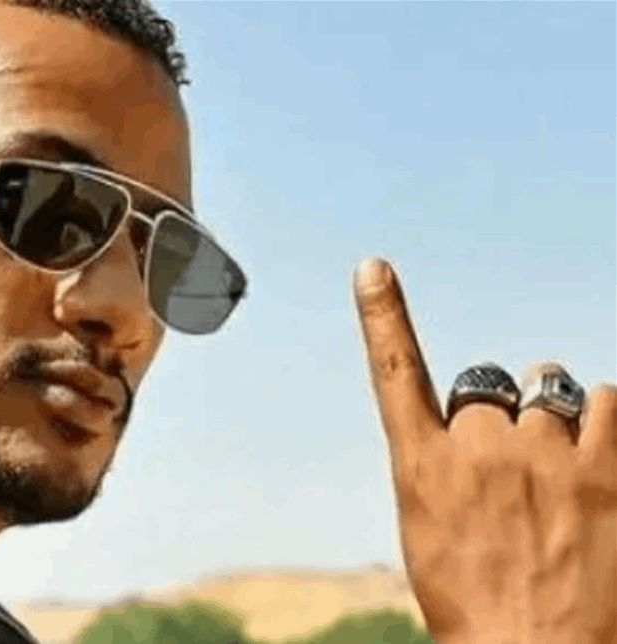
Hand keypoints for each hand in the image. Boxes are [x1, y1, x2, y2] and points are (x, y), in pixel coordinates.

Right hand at [353, 258, 616, 643]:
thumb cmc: (479, 609)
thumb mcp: (433, 539)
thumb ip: (449, 474)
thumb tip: (482, 433)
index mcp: (423, 468)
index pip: (396, 374)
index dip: (383, 316)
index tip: (373, 268)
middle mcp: (480, 450)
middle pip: (490, 391)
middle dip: (505, 422)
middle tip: (519, 478)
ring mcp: (545, 455)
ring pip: (552, 391)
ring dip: (557, 419)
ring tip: (563, 473)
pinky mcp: (606, 468)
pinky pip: (609, 402)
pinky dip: (605, 420)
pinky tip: (600, 456)